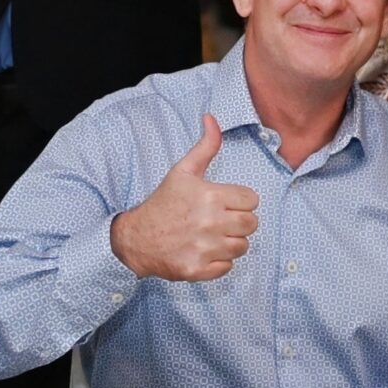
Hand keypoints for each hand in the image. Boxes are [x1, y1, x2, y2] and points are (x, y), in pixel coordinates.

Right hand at [109, 114, 259, 281]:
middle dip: (240, 222)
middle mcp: (210, 223)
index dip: (240, 200)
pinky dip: (219, 262)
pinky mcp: (198, 270)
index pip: (252, 200)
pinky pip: (228, 267)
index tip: (224, 202)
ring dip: (231, 242)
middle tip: (221, 220)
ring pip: (242, 247)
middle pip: (252, 224)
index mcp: (210, 196)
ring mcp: (204, 248)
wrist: (135, 239)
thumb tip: (212, 117)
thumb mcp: (183, 171)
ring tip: (212, 235)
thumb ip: (205, 146)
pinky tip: (204, 251)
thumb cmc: (163, 203)